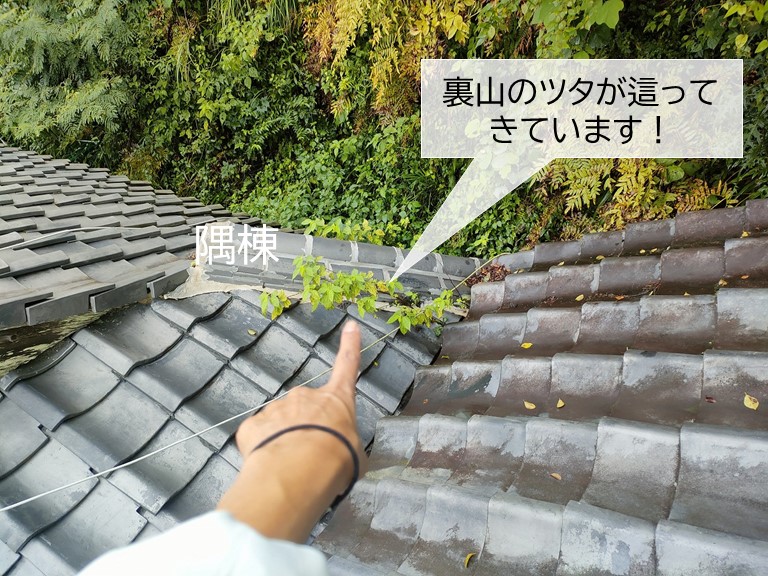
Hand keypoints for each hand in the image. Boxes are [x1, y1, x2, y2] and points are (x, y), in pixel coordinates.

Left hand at [218, 320, 367, 541]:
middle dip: (306, 429)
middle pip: (306, 409)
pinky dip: (263, 450)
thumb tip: (340, 452)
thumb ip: (345, 445)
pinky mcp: (253, 425)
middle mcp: (305, 397)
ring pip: (280, 424)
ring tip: (291, 467)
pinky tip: (271, 465)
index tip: (351, 325)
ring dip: (284, 442)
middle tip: (310, 457)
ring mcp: (277, 408)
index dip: (350, 345)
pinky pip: (259, 437)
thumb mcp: (355, 454)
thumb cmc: (335, 458)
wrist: (300, 470)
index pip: (347, 366)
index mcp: (335, 399)